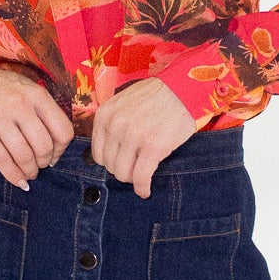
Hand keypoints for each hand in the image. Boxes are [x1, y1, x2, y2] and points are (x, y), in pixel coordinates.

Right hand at [0, 66, 73, 190]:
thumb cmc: (1, 88)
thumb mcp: (27, 88)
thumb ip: (44, 109)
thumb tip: (58, 143)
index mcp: (36, 94)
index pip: (62, 129)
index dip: (61, 149)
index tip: (55, 154)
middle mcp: (19, 104)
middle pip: (43, 145)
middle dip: (45, 162)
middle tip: (41, 165)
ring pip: (23, 155)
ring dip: (30, 171)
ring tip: (29, 173)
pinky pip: (2, 160)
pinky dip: (13, 176)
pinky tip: (19, 181)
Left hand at [91, 78, 196, 198]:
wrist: (181, 89)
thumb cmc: (154, 96)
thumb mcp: (123, 102)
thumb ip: (112, 123)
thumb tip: (107, 152)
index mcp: (105, 114)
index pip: (97, 154)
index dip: (111, 161)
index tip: (122, 162)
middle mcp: (115, 125)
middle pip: (110, 165)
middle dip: (123, 169)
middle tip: (135, 167)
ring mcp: (133, 136)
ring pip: (123, 174)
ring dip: (133, 178)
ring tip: (142, 174)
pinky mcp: (153, 147)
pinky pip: (141, 177)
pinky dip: (143, 188)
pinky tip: (146, 190)